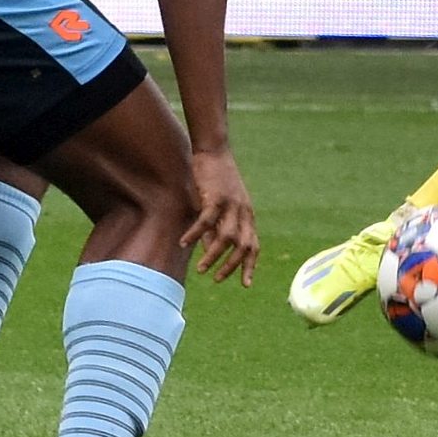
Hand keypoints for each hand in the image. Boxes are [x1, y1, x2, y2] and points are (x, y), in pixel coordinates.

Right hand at [180, 149, 257, 283]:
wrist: (214, 151)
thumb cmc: (215, 181)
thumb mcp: (220, 207)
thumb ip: (216, 229)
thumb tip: (210, 251)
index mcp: (247, 216)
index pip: (254, 245)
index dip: (250, 266)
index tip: (246, 285)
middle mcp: (243, 212)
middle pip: (243, 246)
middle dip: (232, 266)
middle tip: (217, 279)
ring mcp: (231, 204)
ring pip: (226, 237)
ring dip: (213, 256)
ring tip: (201, 270)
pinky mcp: (215, 197)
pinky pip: (206, 221)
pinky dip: (195, 234)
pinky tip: (183, 244)